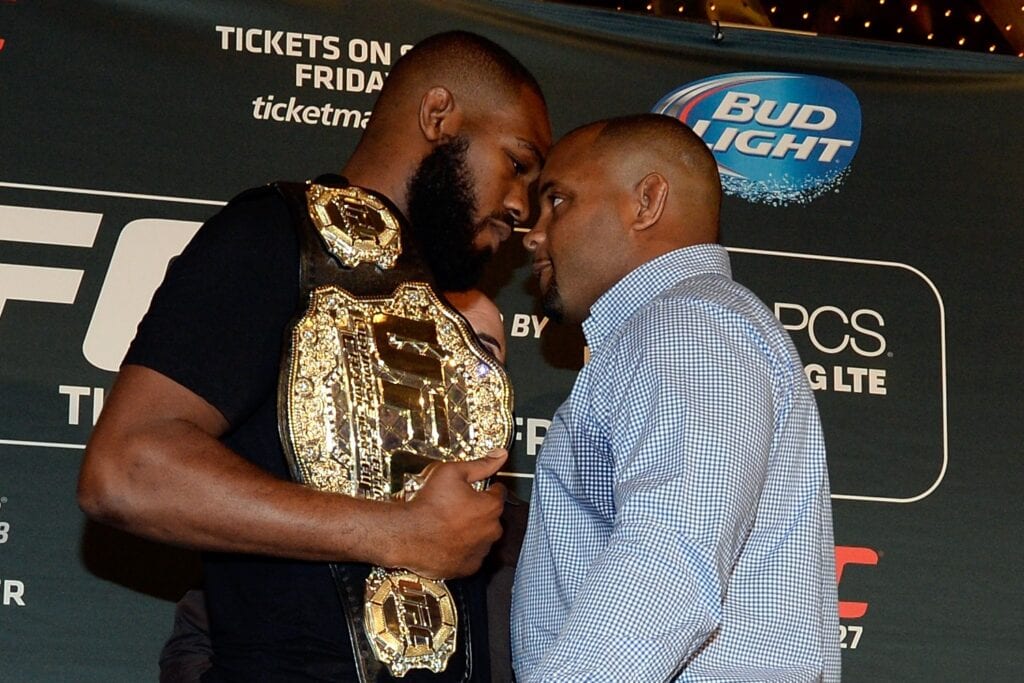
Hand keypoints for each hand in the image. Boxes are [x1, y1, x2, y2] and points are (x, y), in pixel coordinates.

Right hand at [395, 449, 507, 577]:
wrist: (406, 534)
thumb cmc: (427, 506)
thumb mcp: (451, 472)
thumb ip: (480, 464)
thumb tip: (499, 455)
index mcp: (490, 506)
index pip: (498, 493)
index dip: (487, 488)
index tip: (477, 488)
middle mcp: (490, 530)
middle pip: (490, 516)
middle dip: (478, 509)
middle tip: (456, 505)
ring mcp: (479, 551)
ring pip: (481, 536)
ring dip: (471, 530)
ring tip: (448, 522)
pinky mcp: (467, 567)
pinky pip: (471, 555)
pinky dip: (463, 548)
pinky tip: (447, 539)